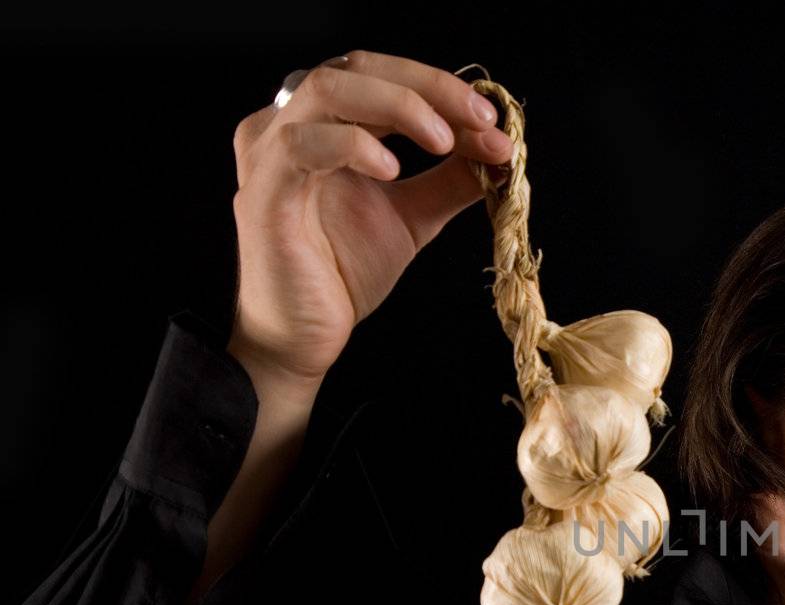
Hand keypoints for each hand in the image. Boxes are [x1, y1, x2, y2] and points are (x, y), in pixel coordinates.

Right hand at [228, 50, 513, 392]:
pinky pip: (302, 145)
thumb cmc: (341, 272)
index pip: (379, 75)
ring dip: (397, 105)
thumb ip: (450, 180)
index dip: (438, 88)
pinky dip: (353, 144)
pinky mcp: (264, 192)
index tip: (491, 120)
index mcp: (321, 123)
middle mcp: (288, 125)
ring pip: (328, 89)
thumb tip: (500, 153)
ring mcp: (269, 153)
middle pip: (356, 67)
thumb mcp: (413, 217)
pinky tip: (392, 168)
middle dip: (428, 89)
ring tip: (444, 139)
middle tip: (481, 122)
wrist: (302, 336)